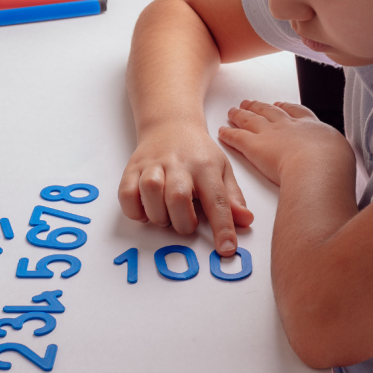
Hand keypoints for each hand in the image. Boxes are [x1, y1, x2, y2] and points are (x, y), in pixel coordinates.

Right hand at [118, 123, 253, 255]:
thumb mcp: (222, 170)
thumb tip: (246, 221)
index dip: (222, 227)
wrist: (171, 123)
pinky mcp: (132, 168)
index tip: (226, 248)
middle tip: (187, 223)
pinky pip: (127, 194)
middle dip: (183, 222)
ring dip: (159, 215)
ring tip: (167, 215)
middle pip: (178, 197)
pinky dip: (135, 210)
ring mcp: (153, 165)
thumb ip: (233, 198)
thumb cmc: (198, 153)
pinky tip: (147, 210)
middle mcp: (178, 163)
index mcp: (206, 166)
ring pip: (150, 192)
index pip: (217, 199)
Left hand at [218, 100, 350, 185]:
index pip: (298, 113)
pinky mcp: (254, 147)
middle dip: (259, 106)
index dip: (287, 108)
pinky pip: (237, 137)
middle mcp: (289, 127)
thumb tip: (334, 162)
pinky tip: (222, 131)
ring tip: (233, 111)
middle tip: (249, 103)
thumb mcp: (341, 155)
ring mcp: (271, 134)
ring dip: (241, 114)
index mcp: (312, 128)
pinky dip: (228, 133)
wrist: (318, 166)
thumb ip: (334, 155)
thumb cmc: (333, 165)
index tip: (280, 105)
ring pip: (251, 120)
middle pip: (270, 112)